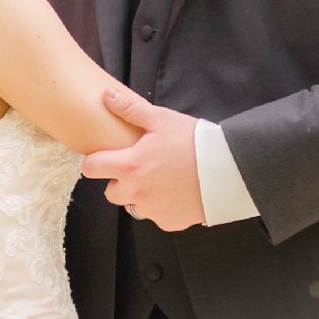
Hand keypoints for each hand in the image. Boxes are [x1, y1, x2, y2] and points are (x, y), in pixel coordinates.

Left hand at [82, 88, 205, 231]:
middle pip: (110, 192)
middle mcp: (136, 192)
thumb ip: (131, 110)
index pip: (91, 168)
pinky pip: (156, 216)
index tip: (103, 158)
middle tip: (140, 168)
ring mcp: (152, 210)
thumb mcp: (162, 120)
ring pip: (133, 205)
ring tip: (161, 179)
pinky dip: (161, 207)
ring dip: (139, 195)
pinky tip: (176, 192)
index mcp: (129, 166)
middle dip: (119, 181)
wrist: (227, 170)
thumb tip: (107, 95)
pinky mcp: (168, 222)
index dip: (94, 162)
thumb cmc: (194, 142)